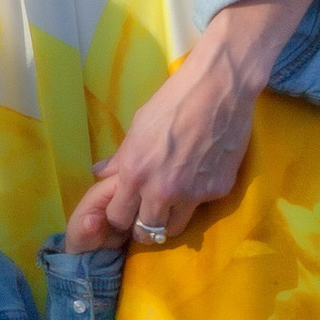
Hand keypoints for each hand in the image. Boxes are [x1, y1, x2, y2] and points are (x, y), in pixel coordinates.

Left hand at [63, 0, 319, 249]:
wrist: (219, 87)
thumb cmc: (173, 100)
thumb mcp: (138, 126)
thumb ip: (120, 157)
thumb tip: (100, 172)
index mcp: (135, 173)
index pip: (118, 217)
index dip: (120, 216)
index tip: (127, 209)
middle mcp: (161, 191)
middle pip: (146, 232)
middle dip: (143, 226)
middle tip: (148, 213)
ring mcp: (192, 194)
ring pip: (174, 228)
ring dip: (169, 220)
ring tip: (171, 203)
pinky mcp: (218, 190)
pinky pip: (202, 206)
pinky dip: (198, 198)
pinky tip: (199, 176)